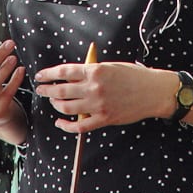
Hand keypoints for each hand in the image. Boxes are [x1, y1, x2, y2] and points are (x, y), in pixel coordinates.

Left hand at [34, 60, 177, 132]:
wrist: (153, 91)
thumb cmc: (133, 75)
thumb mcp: (110, 66)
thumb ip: (91, 70)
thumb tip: (71, 73)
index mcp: (95, 70)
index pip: (64, 72)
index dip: (49, 74)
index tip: (40, 76)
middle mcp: (94, 88)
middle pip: (62, 90)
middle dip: (47, 90)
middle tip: (41, 90)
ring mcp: (98, 105)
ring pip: (67, 108)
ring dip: (56, 105)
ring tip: (52, 101)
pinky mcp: (104, 119)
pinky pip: (80, 126)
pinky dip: (66, 125)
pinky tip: (60, 122)